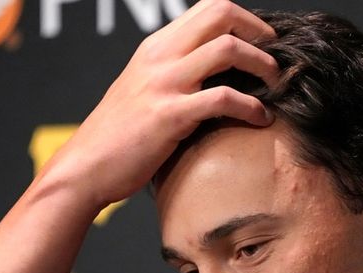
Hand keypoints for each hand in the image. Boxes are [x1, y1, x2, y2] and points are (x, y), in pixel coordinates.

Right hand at [38, 0, 278, 209]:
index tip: (264, 45)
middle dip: (260, 32)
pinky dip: (252, 107)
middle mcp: (160, 56)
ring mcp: (164, 83)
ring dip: (263, 65)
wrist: (85, 168)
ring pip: (228, 48)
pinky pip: (223, 99)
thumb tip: (213, 76)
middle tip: (277, 59)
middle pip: (222, 13)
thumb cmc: (118, 137)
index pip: (209, 8)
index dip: (245, 20)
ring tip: (277, 85)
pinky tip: (261, 119)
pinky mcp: (169, 115)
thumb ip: (174, 75)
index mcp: (156, 47)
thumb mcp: (144, 91)